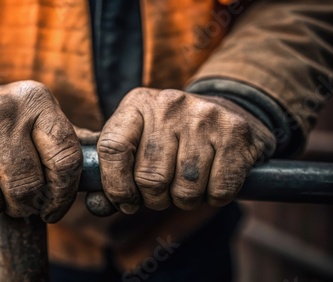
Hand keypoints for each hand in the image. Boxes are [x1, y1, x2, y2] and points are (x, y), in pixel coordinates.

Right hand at [0, 79, 81, 222]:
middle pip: (27, 189)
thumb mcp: (41, 118)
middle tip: (17, 197)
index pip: (66, 162)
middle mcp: (0, 109)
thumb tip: (103, 174)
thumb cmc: (5, 122)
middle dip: (24, 204)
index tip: (52, 208)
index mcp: (36, 101)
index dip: (63, 196)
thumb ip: (71, 144)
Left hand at [97, 88, 275, 213]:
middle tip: (163, 193)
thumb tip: (96, 205)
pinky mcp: (235, 132)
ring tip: (188, 184)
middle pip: (151, 178)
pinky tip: (213, 181)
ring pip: (186, 189)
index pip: (112, 149)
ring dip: (185, 200)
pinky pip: (219, 190)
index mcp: (136, 104)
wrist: (225, 110)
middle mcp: (168, 104)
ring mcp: (204, 116)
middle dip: (155, 199)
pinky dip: (214, 198)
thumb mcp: (137, 143)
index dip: (115, 186)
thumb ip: (113, 175)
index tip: (126, 201)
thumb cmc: (171, 138)